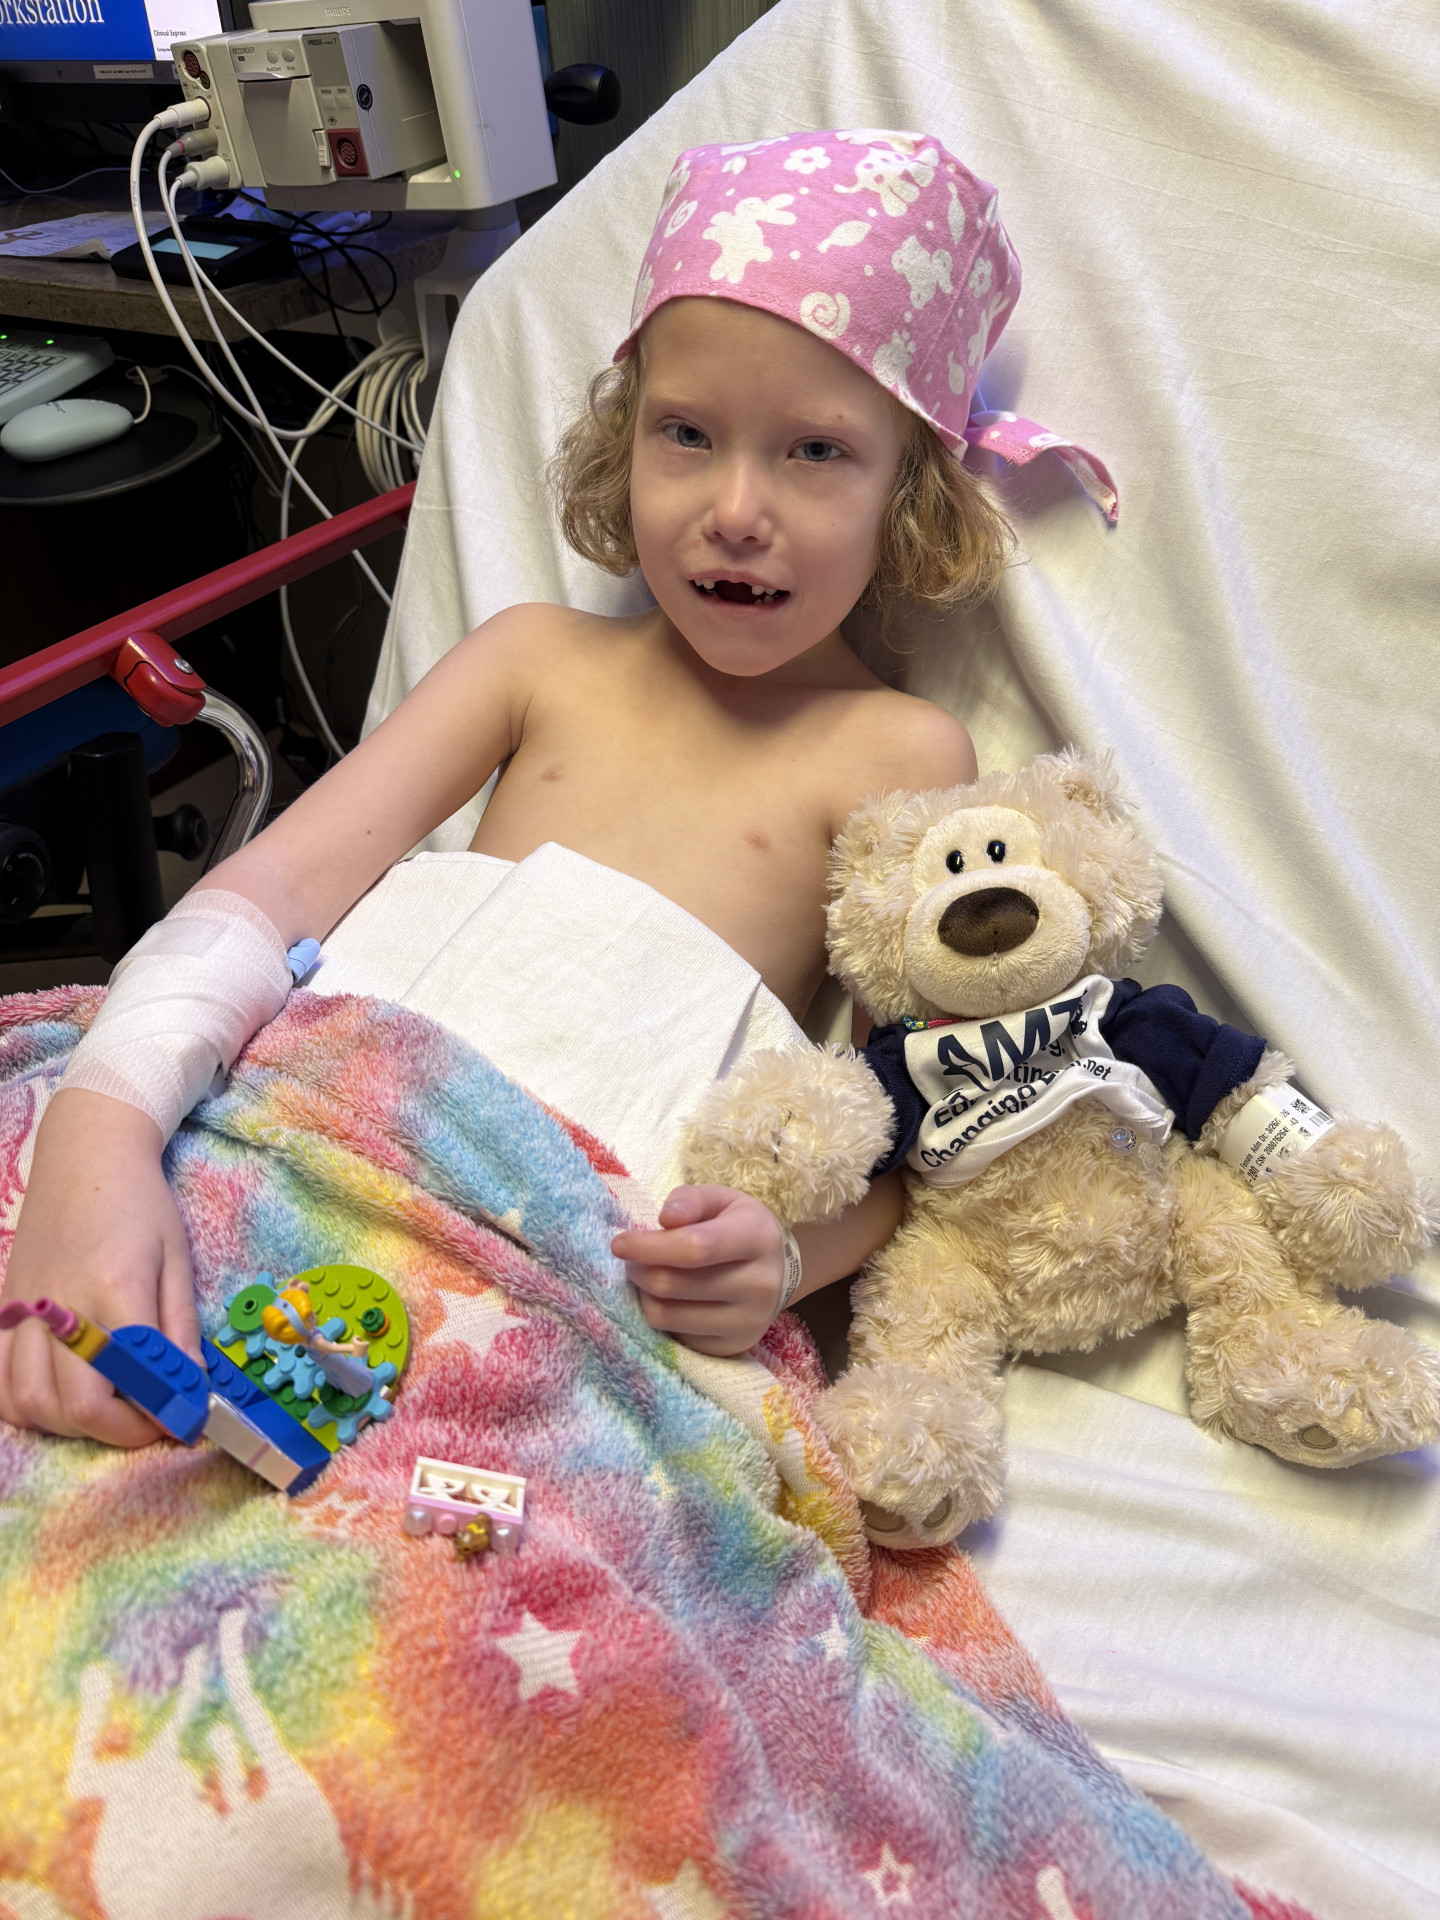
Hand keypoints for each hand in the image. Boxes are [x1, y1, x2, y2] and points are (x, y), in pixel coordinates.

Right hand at [0, 1090, 199, 1445]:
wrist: (85, 1157)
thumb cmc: (140, 1203)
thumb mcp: (175, 1259)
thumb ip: (180, 1328)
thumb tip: (190, 1388)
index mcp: (116, 1286)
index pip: (136, 1374)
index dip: (162, 1411)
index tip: (184, 1420)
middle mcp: (61, 1306)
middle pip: (77, 1406)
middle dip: (121, 1431)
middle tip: (151, 1419)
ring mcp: (23, 1312)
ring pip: (30, 1404)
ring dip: (73, 1426)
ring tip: (110, 1409)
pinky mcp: (2, 1313)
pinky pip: (0, 1383)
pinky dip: (28, 1407)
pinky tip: (60, 1398)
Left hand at [612, 1184, 786, 1356]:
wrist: (778, 1273)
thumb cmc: (738, 1228)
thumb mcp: (721, 1201)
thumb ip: (691, 1199)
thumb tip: (666, 1219)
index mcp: (757, 1238)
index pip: (696, 1247)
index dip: (650, 1247)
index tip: (619, 1243)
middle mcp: (759, 1284)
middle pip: (675, 1283)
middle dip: (639, 1268)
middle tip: (631, 1258)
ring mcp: (748, 1321)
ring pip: (668, 1314)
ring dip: (643, 1292)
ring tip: (646, 1275)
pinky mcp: (732, 1346)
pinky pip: (674, 1334)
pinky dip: (659, 1313)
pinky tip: (666, 1297)